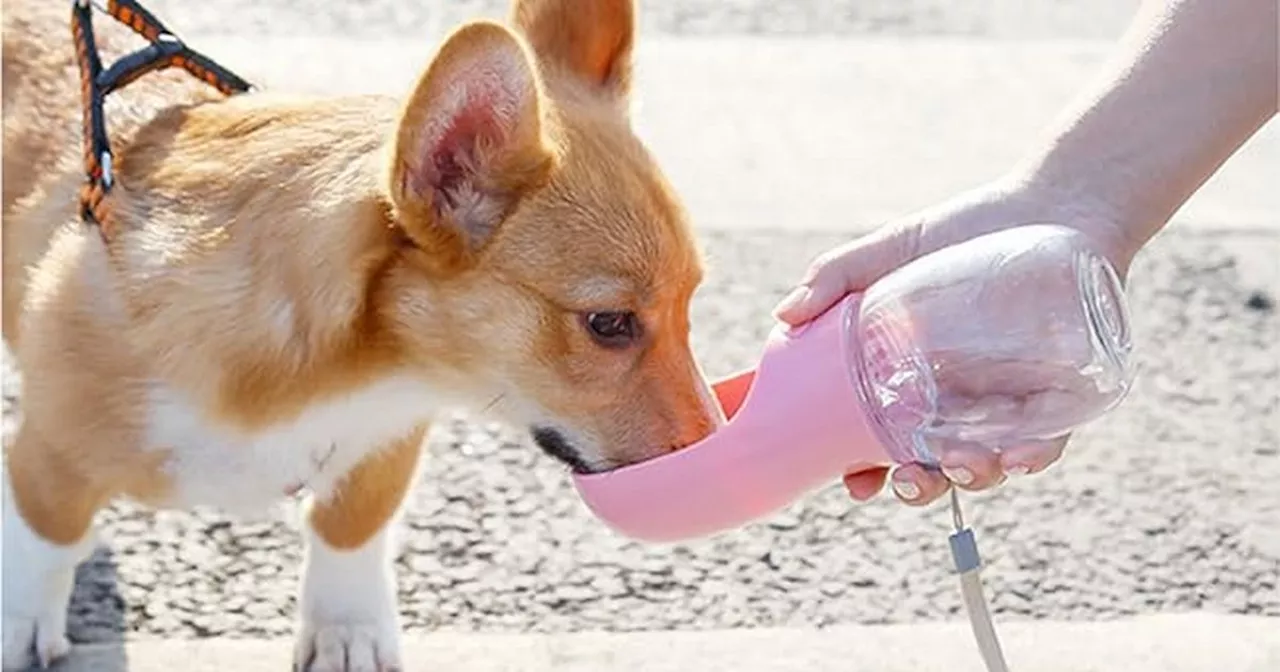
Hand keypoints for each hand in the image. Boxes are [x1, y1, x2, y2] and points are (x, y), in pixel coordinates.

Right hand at [773, 174, 1136, 505]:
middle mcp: (957, 400)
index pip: (881, 439)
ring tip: (960, 464)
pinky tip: (1018, 456)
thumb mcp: (892, 250)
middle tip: (906, 480)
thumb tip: (784, 316)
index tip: (856, 483)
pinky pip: (1048, 440)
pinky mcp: (1061, 395)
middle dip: (918, 487)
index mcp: (910, 379)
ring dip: (970, 477)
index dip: (865, 471)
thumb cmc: (968, 227)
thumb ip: (835, 278)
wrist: (1054, 202)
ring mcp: (1008, 402)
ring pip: (986, 463)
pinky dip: (1032, 457)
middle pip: (931, 465)